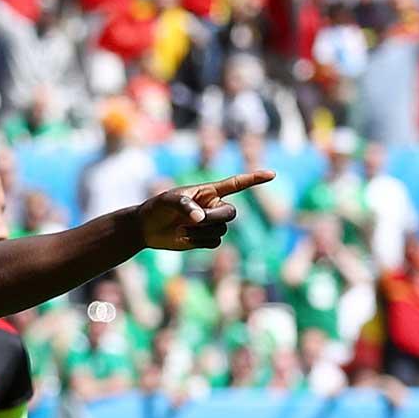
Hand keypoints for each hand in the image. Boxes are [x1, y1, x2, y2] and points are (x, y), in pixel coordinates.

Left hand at [136, 169, 271, 250]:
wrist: (147, 228)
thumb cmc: (158, 207)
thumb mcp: (169, 200)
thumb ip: (186, 206)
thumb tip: (201, 219)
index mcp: (209, 191)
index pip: (236, 184)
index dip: (254, 179)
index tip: (272, 174)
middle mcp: (214, 206)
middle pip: (231, 213)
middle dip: (214, 218)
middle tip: (195, 219)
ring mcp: (210, 223)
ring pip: (222, 229)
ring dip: (201, 231)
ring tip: (182, 228)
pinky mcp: (205, 239)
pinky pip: (214, 242)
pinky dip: (199, 241)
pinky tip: (184, 237)